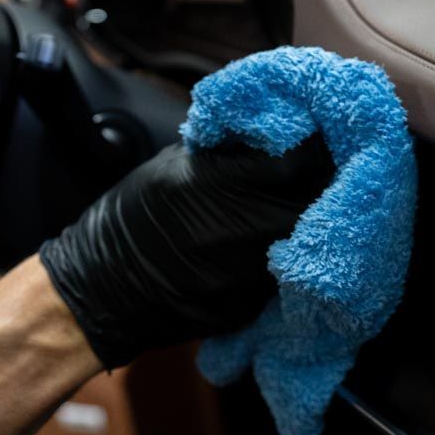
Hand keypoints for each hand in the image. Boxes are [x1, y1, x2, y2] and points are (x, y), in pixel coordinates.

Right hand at [38, 136, 334, 368]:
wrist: (104, 285)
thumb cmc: (136, 215)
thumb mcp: (177, 163)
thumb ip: (231, 149)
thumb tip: (278, 127)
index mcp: (220, 186)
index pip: (298, 161)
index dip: (316, 146)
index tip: (322, 137)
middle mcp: (241, 233)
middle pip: (316, 203)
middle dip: (326, 184)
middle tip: (329, 169)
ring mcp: (249, 276)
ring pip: (308, 241)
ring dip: (315, 220)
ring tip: (310, 204)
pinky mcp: (251, 306)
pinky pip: (288, 275)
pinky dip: (292, 256)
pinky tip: (281, 244)